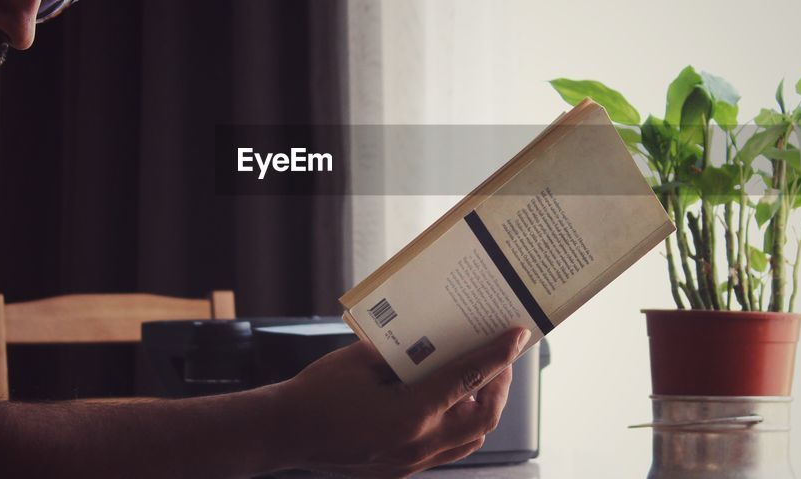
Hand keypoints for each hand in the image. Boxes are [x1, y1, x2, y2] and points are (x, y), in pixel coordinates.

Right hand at [273, 327, 529, 477]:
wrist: (283, 433)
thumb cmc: (316, 393)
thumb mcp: (362, 358)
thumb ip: (403, 353)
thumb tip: (434, 345)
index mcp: (410, 413)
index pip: (468, 379)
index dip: (497, 355)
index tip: (517, 336)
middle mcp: (417, 444)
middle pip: (482, 417)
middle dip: (498, 385)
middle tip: (499, 357)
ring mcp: (410, 462)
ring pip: (469, 439)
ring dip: (481, 408)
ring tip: (480, 379)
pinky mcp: (401, 470)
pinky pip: (447, 450)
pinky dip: (458, 424)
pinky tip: (449, 402)